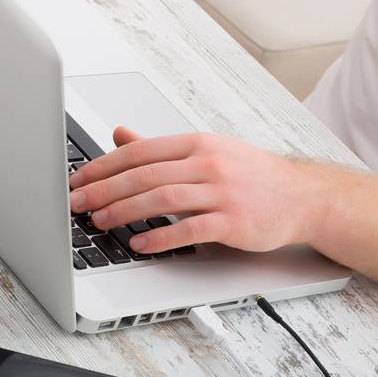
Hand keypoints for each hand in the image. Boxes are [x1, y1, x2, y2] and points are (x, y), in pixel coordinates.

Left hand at [67, 127, 333, 253]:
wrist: (300, 196)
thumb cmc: (250, 175)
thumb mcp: (205, 152)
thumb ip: (160, 148)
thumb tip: (119, 134)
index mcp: (197, 143)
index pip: (141, 150)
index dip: (104, 165)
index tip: (78, 179)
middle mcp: (208, 162)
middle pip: (146, 174)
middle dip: (105, 189)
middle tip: (76, 202)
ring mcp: (222, 191)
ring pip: (163, 198)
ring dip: (126, 211)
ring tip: (100, 222)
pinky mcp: (233, 221)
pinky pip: (190, 228)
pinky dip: (161, 236)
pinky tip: (139, 243)